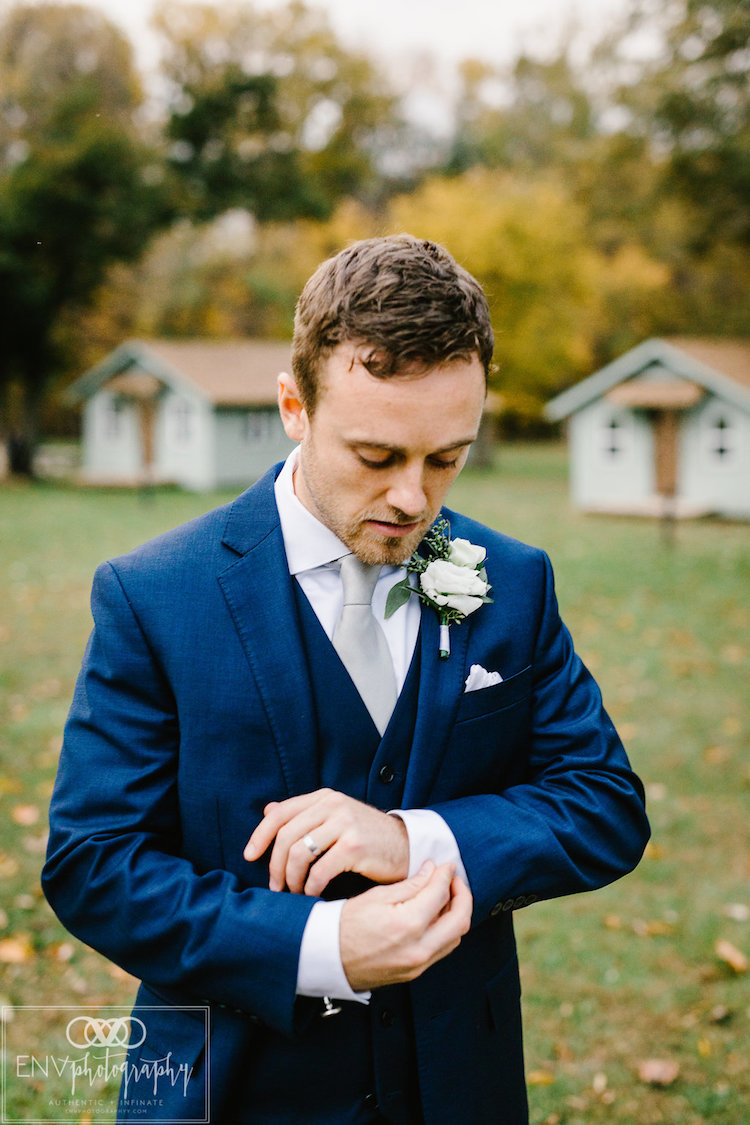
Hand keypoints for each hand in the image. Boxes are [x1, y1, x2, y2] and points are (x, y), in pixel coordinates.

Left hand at [243, 788, 409, 895]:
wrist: (406, 846)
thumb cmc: (366, 837)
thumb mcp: (334, 819)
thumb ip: (303, 814)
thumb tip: (268, 810)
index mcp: (324, 798)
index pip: (280, 813)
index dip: (260, 835)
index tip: (249, 856)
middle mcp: (333, 805)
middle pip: (286, 836)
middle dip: (274, 865)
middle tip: (275, 886)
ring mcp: (344, 824)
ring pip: (299, 854)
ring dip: (291, 879)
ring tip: (294, 892)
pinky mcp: (355, 846)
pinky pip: (319, 871)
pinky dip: (310, 887)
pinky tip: (312, 894)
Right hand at [339, 861, 472, 991]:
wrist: (327, 958)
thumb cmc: (344, 925)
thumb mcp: (377, 896)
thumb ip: (411, 884)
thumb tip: (432, 871)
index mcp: (408, 924)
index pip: (441, 894)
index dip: (446, 875)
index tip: (447, 865)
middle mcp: (419, 948)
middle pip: (460, 919)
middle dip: (463, 895)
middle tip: (453, 880)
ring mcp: (418, 964)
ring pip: (456, 937)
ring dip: (457, 913)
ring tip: (445, 895)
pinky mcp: (415, 973)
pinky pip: (442, 949)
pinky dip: (446, 930)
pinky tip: (435, 916)